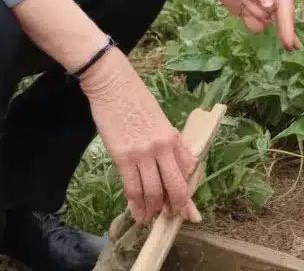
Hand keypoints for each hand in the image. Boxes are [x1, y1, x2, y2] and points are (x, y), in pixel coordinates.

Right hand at [80, 48, 200, 223]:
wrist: (113, 84)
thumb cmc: (136, 98)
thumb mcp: (160, 118)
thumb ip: (168, 141)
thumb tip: (176, 164)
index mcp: (172, 135)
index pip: (187, 170)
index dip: (188, 193)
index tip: (189, 209)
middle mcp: (161, 147)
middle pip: (174, 186)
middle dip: (176, 207)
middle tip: (173, 218)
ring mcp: (142, 153)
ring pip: (153, 192)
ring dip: (153, 209)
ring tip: (151, 218)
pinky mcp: (122, 157)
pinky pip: (132, 188)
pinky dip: (136, 205)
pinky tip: (137, 214)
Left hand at [199, 0, 300, 49]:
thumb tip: (271, 6)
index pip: (286, 6)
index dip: (288, 24)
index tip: (289, 42)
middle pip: (281, 19)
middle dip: (284, 32)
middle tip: (289, 48)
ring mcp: (260, 5)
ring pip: (265, 22)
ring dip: (256, 17)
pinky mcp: (247, 11)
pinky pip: (253, 25)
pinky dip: (249, 22)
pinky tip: (242, 8)